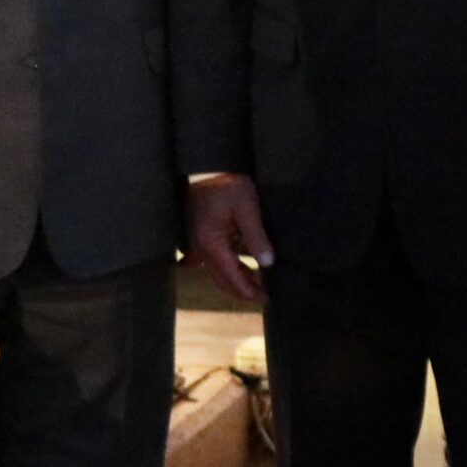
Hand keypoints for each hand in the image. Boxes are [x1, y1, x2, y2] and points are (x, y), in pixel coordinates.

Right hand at [185, 173, 274, 304]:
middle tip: (264, 297)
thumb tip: (268, 263)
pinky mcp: (201, 238)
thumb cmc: (227, 184)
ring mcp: (198, 244)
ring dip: (236, 281)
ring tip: (258, 286)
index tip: (264, 299)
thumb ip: (256, 236)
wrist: (207, 167)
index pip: (230, 276)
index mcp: (211, 242)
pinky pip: (215, 261)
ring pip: (217, 272)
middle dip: (242, 291)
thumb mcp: (246, 207)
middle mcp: (200, 248)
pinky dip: (230, 268)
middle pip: (222, 279)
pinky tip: (245, 269)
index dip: (247, 290)